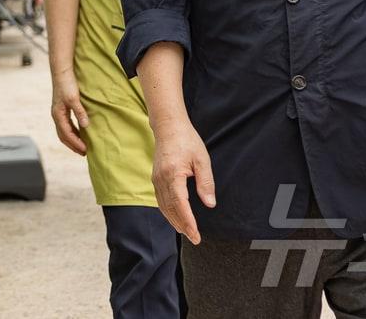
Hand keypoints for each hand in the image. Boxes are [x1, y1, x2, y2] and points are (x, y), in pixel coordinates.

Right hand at [50, 73, 88, 155]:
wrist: (61, 71)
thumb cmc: (66, 83)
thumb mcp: (74, 98)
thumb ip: (79, 112)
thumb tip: (85, 125)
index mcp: (58, 115)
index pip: (67, 134)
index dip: (76, 143)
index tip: (85, 150)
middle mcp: (56, 115)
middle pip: (63, 136)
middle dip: (73, 145)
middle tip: (84, 153)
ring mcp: (58, 113)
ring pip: (64, 131)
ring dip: (72, 140)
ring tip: (82, 146)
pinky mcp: (61, 109)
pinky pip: (66, 125)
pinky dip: (72, 132)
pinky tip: (80, 132)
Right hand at [152, 123, 215, 244]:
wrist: (169, 127)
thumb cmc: (186, 140)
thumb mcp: (202, 160)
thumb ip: (205, 183)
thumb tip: (210, 204)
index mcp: (173, 174)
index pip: (180, 205)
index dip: (188, 222)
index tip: (196, 235)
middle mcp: (161, 179)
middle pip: (170, 209)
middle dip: (182, 225)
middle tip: (194, 239)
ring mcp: (156, 179)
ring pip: (163, 206)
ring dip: (174, 221)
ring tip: (185, 232)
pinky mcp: (156, 178)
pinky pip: (160, 200)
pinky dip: (167, 212)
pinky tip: (174, 217)